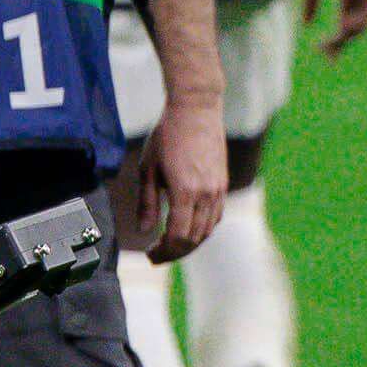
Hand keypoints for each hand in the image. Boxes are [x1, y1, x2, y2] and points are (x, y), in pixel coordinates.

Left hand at [113, 95, 230, 262]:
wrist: (196, 109)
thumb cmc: (167, 135)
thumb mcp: (148, 168)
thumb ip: (146, 202)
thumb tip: (144, 230)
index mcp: (185, 191)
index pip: (178, 235)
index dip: (164, 251)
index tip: (150, 255)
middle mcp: (206, 193)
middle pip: (194, 238)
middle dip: (175, 253)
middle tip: (157, 256)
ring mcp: (217, 189)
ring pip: (207, 230)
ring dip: (189, 243)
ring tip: (171, 246)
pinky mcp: (222, 183)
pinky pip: (216, 216)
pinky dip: (202, 229)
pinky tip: (188, 228)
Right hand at [308, 0, 366, 51]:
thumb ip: (312, 0)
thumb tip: (305, 25)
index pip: (344, 22)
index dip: (334, 39)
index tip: (321, 53)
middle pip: (353, 28)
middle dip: (340, 42)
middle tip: (327, 55)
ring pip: (362, 24)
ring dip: (346, 36)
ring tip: (332, 43)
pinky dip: (356, 22)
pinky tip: (343, 28)